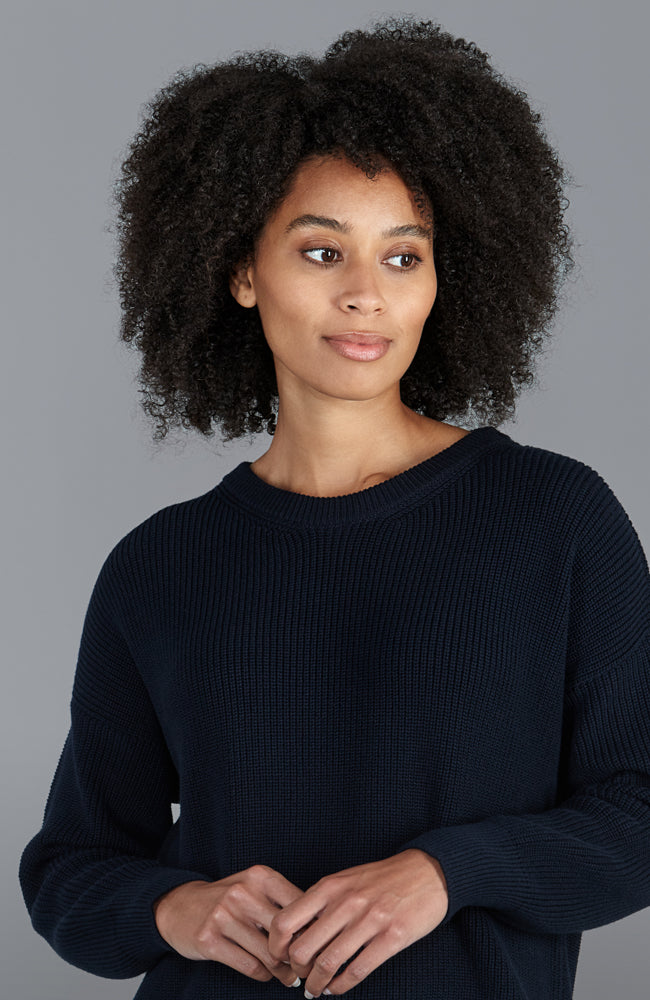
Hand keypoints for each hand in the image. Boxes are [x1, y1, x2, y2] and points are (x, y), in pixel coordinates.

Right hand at [153, 865, 304, 986]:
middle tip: (306, 968)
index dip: (312, 928)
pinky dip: (263, 975)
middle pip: (286, 933)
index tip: (317, 944)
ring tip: (289, 977)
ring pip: (269, 955)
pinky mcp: (209, 940)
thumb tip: (317, 929)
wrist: (180, 905)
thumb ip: (283, 902)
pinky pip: (250, 966)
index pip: (300, 904)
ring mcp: (223, 916)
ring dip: (283, 972)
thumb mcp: (255, 888)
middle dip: (299, 956)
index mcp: (259, 876)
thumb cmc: (228, 899)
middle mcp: (242, 892)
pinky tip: (266, 975)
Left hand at [268, 849, 447, 995]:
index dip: (276, 946)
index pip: (285, 921)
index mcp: (330, 887)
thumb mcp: (345, 880)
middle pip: (302, 949)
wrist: (427, 871)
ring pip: (327, 964)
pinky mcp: (393, 937)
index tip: (279, 959)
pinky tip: (337, 988)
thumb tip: (295, 934)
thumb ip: (321, 903)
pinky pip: (357, 971)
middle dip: (296, 971)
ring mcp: (370, 920)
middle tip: (299, 977)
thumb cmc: (381, 879)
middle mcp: (346, 903)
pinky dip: (341, 987)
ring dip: (316, 985)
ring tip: (315, 990)